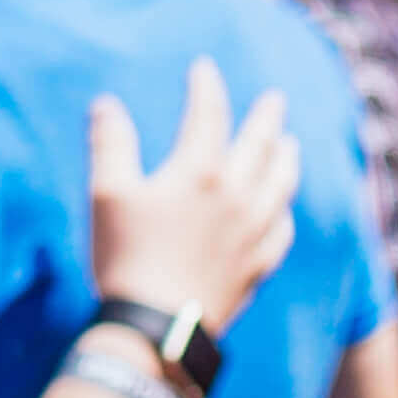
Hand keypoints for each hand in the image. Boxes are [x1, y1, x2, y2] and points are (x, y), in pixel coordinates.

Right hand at [82, 57, 300, 333]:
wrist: (157, 328)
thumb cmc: (126, 257)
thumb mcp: (107, 194)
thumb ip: (110, 143)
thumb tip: (107, 103)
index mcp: (199, 172)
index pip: (209, 115)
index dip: (207, 87)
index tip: (204, 69)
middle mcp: (236, 197)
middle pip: (260, 145)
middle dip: (267, 118)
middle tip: (275, 99)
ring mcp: (253, 233)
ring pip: (281, 186)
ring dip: (287, 159)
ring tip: (290, 144)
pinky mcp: (257, 267)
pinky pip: (282, 231)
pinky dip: (284, 212)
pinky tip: (281, 209)